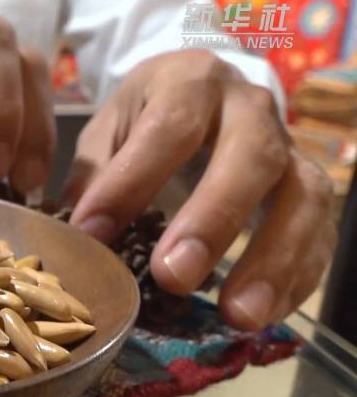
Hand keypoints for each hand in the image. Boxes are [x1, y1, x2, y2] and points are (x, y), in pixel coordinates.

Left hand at [66, 50, 336, 329]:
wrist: (201, 90)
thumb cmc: (146, 117)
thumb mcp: (108, 129)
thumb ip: (93, 175)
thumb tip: (77, 237)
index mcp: (190, 81)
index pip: (168, 127)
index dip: (130, 181)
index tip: (93, 233)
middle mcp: (250, 108)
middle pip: (249, 158)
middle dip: (212, 221)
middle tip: (173, 277)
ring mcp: (289, 148)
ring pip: (302, 197)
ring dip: (272, 261)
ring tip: (236, 314)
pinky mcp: (310, 187)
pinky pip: (319, 232)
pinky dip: (296, 278)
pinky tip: (261, 315)